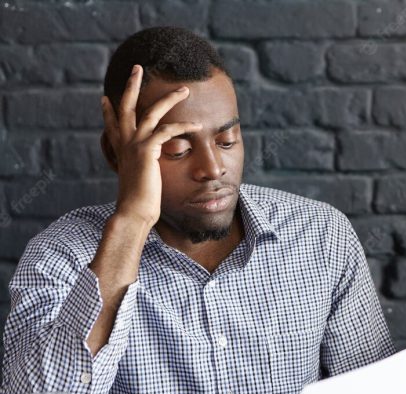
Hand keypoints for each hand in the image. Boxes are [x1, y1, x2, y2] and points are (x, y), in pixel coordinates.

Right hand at [101, 64, 201, 227]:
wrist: (133, 212)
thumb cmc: (139, 202)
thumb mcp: (138, 181)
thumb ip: (140, 170)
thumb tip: (144, 172)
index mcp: (121, 149)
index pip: (112, 124)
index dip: (108, 110)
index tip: (105, 98)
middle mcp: (125, 143)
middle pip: (127, 105)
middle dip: (132, 84)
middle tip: (137, 67)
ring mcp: (135, 145)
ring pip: (151, 112)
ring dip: (169, 98)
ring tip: (185, 89)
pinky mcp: (147, 151)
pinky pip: (168, 131)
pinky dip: (184, 126)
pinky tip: (197, 125)